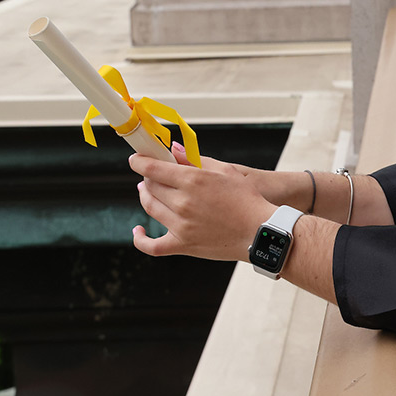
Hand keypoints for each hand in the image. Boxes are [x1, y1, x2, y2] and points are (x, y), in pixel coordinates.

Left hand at [130, 142, 274, 261]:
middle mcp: (182, 202)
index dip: (139, 162)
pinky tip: (138, 230)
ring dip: (145, 197)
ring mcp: (180, 225)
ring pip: (150, 208)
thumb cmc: (247, 199)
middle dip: (148, 178)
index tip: (136, 159)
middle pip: (150, 186)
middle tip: (152, 175)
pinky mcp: (183, 245)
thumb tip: (174, 150)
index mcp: (192, 180)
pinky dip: (140, 239)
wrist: (260, 231)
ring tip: (148, 191)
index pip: (152, 168)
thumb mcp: (225, 170)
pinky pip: (153, 246)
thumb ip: (195, 160)